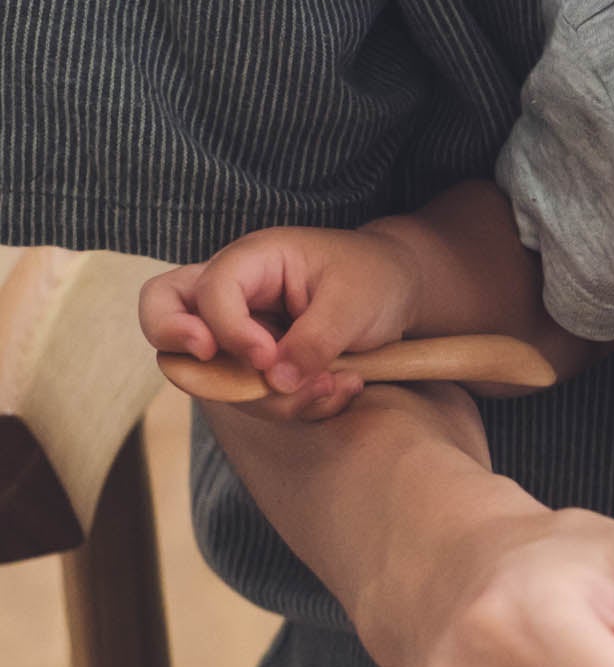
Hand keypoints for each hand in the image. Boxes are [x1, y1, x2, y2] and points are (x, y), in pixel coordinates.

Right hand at [139, 225, 421, 421]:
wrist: (400, 292)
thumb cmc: (374, 279)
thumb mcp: (355, 302)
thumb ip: (314, 339)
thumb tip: (274, 381)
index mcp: (252, 261)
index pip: (208, 293)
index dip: (229, 331)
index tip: (267, 357)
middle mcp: (232, 295)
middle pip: (160, 313)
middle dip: (178, 346)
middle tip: (210, 358)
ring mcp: (238, 331)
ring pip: (208, 374)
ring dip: (267, 397)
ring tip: (334, 384)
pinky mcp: (256, 365)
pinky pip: (251, 397)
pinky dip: (292, 405)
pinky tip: (340, 389)